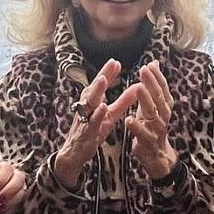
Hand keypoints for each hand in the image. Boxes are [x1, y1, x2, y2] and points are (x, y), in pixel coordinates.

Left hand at [0, 162, 26, 213]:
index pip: (7, 169)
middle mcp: (14, 176)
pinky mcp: (22, 200)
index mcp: (3, 168)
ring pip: (22, 193)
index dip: (1, 179)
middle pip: (19, 179)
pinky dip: (11, 209)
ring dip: (10, 202)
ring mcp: (20, 188)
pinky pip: (21, 204)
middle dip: (9, 190)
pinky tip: (2, 212)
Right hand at [55, 59, 138, 187]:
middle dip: (103, 75)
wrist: (75, 153)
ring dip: (96, 90)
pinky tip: (103, 107)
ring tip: (103, 79)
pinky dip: (96, 114)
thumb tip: (137, 87)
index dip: (108, 72)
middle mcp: (86, 107)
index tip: (117, 61)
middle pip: (94, 88)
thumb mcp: (111, 115)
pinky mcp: (86, 132)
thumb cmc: (93, 130)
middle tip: (112, 63)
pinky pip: (91, 122)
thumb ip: (123, 101)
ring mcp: (85, 118)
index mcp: (92, 101)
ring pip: (89, 102)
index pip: (101, 84)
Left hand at [126, 60, 178, 179]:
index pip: (162, 89)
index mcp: (164, 106)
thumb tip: (154, 63)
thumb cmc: (151, 126)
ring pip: (153, 113)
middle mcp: (163, 116)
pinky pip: (143, 134)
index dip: (157, 77)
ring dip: (146, 100)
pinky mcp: (148, 142)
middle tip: (143, 70)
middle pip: (158, 97)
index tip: (149, 64)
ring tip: (138, 88)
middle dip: (151, 83)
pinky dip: (137, 126)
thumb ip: (153, 86)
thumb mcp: (153, 105)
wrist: (157, 155)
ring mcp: (157, 129)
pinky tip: (129, 119)